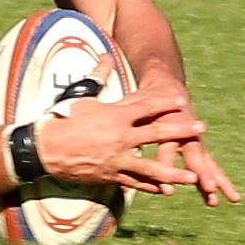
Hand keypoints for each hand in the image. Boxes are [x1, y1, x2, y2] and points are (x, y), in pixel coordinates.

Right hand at [36, 55, 203, 194]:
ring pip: (151, 167)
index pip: (146, 108)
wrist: (44, 148)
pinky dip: (151, 186)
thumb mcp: (81, 95)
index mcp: (115, 116)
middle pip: (157, 134)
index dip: (165, 104)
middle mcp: (120, 138)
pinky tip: (165, 189)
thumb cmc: (62, 118)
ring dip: (174, 172)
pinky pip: (135, 182)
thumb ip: (98, 76)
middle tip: (200, 128)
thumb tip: (106, 55)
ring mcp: (117, 159)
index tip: (181, 102)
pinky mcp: (111, 175)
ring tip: (192, 177)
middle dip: (181, 131)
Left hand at [140, 73, 242, 206]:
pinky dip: (217, 179)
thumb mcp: (135, 105)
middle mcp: (184, 133)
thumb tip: (112, 123)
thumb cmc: (146, 99)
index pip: (167, 147)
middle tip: (209, 188)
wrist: (167, 86)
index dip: (167, 163)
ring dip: (216, 180)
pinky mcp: (198, 147)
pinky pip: (209, 165)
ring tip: (228, 199)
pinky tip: (226, 198)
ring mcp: (193, 141)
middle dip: (202, 173)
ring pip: (207, 163)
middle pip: (194, 155)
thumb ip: (129, 116)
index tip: (167, 186)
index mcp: (168, 124)